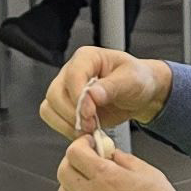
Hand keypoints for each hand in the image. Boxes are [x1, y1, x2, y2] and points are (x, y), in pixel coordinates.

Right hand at [39, 44, 171, 138]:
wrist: (141, 95)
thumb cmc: (137, 80)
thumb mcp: (132, 80)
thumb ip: (112, 86)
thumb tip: (91, 95)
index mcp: (86, 58)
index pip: (72, 76)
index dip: (78, 97)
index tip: (90, 113)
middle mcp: (71, 72)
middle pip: (54, 94)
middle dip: (71, 114)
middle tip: (92, 125)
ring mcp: (67, 90)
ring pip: (50, 108)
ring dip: (66, 123)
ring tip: (90, 130)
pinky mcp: (66, 107)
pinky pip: (54, 119)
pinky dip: (66, 129)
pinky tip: (85, 132)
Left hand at [56, 133, 190, 190]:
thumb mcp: (147, 172)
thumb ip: (123, 158)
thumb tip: (110, 153)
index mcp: (106, 176)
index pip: (74, 152)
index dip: (81, 143)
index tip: (90, 144)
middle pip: (63, 170)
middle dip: (73, 160)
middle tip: (87, 159)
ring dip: (71, 181)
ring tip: (89, 180)